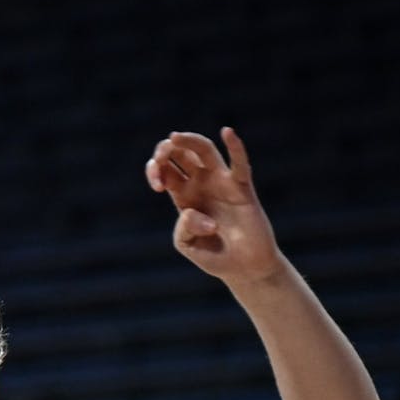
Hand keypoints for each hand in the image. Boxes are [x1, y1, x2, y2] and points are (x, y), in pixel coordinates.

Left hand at [145, 127, 281, 285]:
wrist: (243, 266)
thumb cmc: (213, 255)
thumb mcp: (187, 244)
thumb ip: (183, 228)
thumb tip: (192, 211)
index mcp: (182, 195)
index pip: (165, 169)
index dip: (155, 169)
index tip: (158, 186)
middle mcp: (201, 184)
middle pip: (181, 154)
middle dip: (165, 150)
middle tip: (160, 158)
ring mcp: (222, 184)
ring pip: (205, 151)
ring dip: (189, 141)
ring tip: (175, 136)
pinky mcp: (242, 189)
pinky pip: (240, 164)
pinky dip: (235, 147)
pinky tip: (227, 132)